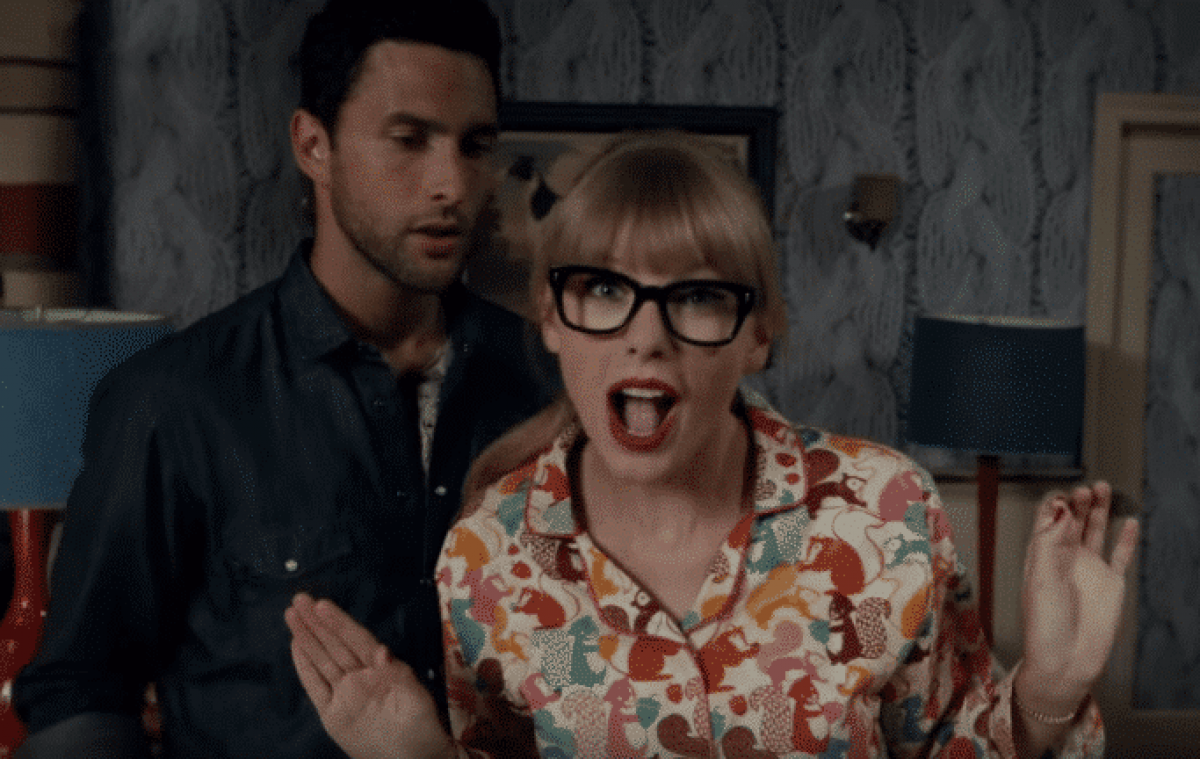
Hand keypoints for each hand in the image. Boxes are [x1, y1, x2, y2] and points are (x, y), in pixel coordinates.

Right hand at [285, 593, 453, 758]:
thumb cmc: (421, 729)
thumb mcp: (417, 700)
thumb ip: (400, 675)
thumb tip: (382, 651)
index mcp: (382, 669)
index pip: (356, 640)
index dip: (339, 622)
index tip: (322, 605)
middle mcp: (360, 677)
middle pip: (334, 644)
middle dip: (316, 622)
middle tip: (298, 599)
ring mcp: (345, 693)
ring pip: (321, 660)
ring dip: (306, 638)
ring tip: (292, 615)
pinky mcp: (333, 713)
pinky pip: (315, 686)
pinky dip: (304, 667)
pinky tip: (296, 646)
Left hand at [1018, 481, 1138, 711]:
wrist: (1066, 660)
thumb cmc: (1044, 625)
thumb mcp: (1040, 579)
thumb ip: (1049, 542)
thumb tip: (1059, 510)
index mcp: (1040, 557)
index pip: (1046, 522)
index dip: (1053, 506)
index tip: (1061, 494)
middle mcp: (1065, 560)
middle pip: (1072, 521)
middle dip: (1077, 502)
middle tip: (1085, 489)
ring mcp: (1089, 570)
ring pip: (1095, 532)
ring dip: (1098, 511)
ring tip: (1103, 489)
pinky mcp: (1110, 584)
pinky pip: (1120, 556)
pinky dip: (1127, 539)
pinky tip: (1130, 521)